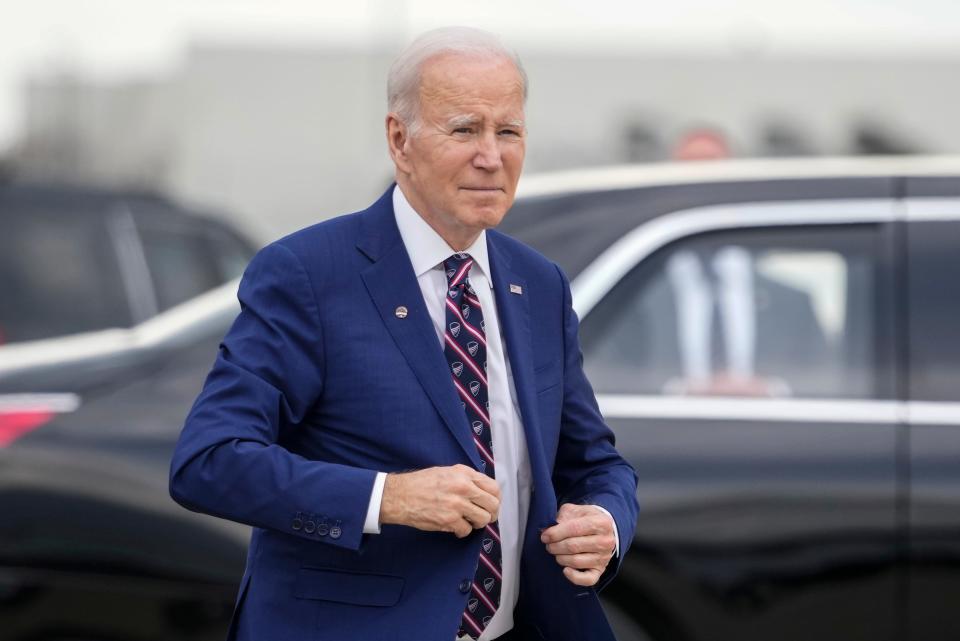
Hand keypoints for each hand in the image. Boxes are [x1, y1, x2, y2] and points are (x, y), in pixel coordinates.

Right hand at [380, 464, 499, 537]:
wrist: (400, 495)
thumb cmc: (421, 483)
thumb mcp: (447, 472)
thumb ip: (466, 478)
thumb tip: (482, 490)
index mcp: (464, 474)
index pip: (494, 488)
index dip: (496, 499)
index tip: (492, 504)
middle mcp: (463, 488)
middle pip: (493, 505)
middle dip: (491, 513)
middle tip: (483, 516)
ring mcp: (457, 505)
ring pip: (483, 519)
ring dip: (477, 523)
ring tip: (468, 521)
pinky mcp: (449, 520)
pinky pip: (467, 530)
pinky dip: (462, 531)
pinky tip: (455, 527)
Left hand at [540, 503, 616, 585]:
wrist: (603, 530)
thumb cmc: (587, 519)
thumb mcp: (577, 511)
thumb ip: (563, 516)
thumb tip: (549, 529)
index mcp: (601, 522)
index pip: (574, 528)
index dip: (556, 533)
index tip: (545, 536)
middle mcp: (605, 541)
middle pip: (573, 546)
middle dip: (555, 546)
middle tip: (548, 544)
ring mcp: (604, 557)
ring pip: (576, 562)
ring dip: (560, 558)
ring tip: (556, 552)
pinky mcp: (600, 570)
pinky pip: (587, 579)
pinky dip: (574, 577)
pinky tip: (565, 570)